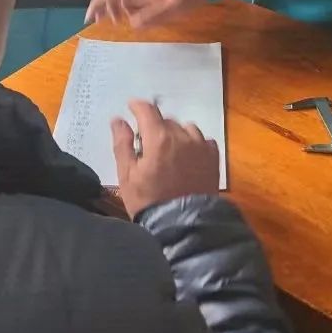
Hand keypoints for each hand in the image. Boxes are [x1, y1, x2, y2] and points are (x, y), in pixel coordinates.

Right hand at [86, 0, 210, 27]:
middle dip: (102, 6)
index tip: (90, 17)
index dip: (97, 2)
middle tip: (99, 22)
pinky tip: (131, 16)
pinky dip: (125, 6)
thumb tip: (130, 24)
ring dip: (113, 7)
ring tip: (114, 22)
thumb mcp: (169, 8)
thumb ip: (147, 17)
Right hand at [111, 100, 219, 218]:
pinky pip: (203, 141)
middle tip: (147, 144)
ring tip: (169, 152)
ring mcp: (200, 146)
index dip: (137, 106)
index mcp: (158, 138)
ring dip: (175, 134)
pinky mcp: (213, 158)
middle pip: (166, 120)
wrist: (183, 226)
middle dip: (155, 127)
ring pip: (186, 129)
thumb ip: (122, 144)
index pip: (147, 110)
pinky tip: (188, 158)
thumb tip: (118, 120)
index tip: (132, 107)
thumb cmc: (149, 201)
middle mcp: (182, 136)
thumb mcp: (127, 175)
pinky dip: (194, 144)